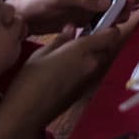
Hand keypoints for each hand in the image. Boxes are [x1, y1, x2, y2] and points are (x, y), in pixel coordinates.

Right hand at [2, 26, 123, 128]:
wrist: (27, 115)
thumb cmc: (30, 80)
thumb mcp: (41, 54)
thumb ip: (61, 40)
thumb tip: (71, 28)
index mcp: (82, 50)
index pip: (112, 34)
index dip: (109, 27)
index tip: (99, 23)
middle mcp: (92, 64)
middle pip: (107, 47)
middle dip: (99, 41)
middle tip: (81, 38)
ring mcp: (90, 79)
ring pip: (100, 60)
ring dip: (92, 54)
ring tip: (71, 53)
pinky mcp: (85, 91)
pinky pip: (91, 72)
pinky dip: (85, 67)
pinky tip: (68, 68)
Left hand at [9, 0, 138, 33]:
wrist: (21, 17)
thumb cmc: (37, 1)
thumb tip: (108, 3)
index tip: (132, 0)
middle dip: (128, 2)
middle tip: (125, 16)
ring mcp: (90, 6)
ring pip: (115, 7)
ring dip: (120, 14)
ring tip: (116, 25)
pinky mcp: (85, 20)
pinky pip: (104, 20)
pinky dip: (110, 25)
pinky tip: (106, 32)